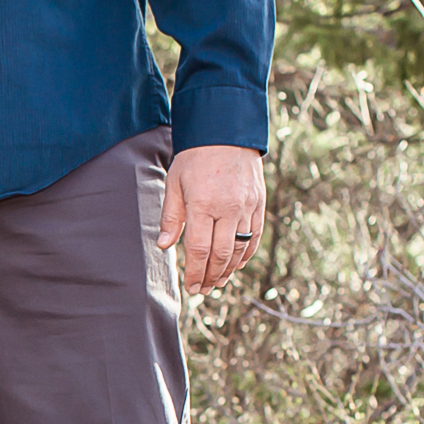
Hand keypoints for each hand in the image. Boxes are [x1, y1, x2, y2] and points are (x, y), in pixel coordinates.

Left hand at [158, 144, 265, 293]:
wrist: (226, 134)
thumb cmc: (195, 158)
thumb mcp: (174, 184)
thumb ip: (171, 218)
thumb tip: (164, 247)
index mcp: (203, 204)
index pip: (200, 249)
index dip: (195, 272)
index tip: (191, 286)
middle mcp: (229, 208)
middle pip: (222, 254)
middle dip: (211, 276)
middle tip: (203, 290)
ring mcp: (248, 206)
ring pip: (240, 248)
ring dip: (229, 269)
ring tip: (218, 282)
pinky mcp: (259, 203)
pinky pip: (255, 235)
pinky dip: (247, 253)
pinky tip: (237, 264)